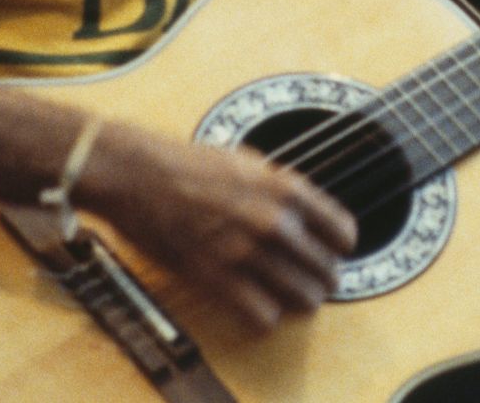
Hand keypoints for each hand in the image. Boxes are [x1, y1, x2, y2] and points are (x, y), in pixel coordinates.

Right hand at [80, 122, 357, 331]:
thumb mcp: (248, 161)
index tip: (332, 252)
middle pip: (326, 271)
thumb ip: (279, 188)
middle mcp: (273, 221)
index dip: (339, 247)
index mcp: (285, 188)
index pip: (342, 232)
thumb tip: (303, 210)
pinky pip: (262, 316)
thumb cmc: (186, 163)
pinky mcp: (215, 277)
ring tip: (289, 299)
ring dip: (300, 303)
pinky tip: (258, 308)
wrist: (136, 174)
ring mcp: (245, 252)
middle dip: (322, 280)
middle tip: (311, 281)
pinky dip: (265, 318)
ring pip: (303, 299)